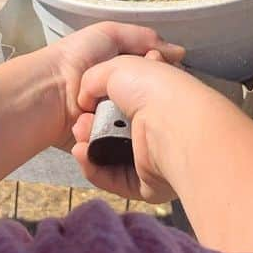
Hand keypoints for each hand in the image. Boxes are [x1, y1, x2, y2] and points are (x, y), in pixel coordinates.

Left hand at [29, 23, 183, 150]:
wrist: (50, 89)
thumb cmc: (76, 56)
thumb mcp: (109, 34)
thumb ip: (143, 38)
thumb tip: (179, 53)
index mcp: (124, 73)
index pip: (158, 76)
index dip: (164, 71)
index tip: (163, 66)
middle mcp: (123, 98)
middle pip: (153, 102)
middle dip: (155, 98)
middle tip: (154, 93)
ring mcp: (115, 121)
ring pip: (143, 125)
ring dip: (144, 118)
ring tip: (141, 113)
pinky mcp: (107, 143)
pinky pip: (127, 146)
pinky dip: (130, 139)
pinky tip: (132, 131)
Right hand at [71, 52, 212, 203]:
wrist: (173, 124)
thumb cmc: (152, 89)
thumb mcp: (117, 67)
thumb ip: (94, 79)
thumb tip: (85, 100)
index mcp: (156, 96)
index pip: (125, 99)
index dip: (101, 99)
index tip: (87, 100)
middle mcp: (157, 126)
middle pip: (113, 129)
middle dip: (91, 125)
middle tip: (80, 123)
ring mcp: (154, 157)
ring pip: (111, 157)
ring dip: (89, 147)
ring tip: (79, 139)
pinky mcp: (148, 184)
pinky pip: (115, 179)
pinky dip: (95, 168)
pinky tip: (82, 154)